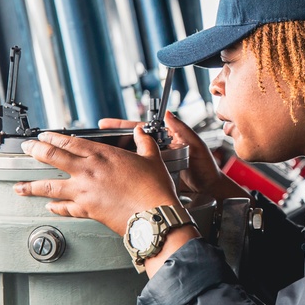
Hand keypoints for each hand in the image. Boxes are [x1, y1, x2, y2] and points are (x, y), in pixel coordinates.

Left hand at [13, 127, 182, 235]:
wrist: (153, 215)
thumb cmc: (154, 188)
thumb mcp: (151, 158)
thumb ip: (143, 142)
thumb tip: (141, 132)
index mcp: (101, 155)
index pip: (69, 141)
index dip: (52, 137)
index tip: (43, 135)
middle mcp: (88, 171)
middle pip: (52, 157)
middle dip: (34, 151)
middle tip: (25, 149)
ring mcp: (84, 192)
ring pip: (49, 187)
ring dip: (32, 186)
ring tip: (19, 187)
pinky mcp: (86, 210)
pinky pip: (65, 209)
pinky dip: (55, 208)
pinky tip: (49, 207)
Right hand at [99, 112, 248, 201]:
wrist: (210, 191)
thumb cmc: (207, 168)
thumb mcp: (196, 146)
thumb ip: (182, 130)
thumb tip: (169, 114)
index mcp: (165, 139)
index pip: (139, 130)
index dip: (121, 126)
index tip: (104, 124)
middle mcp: (157, 151)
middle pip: (130, 143)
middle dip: (112, 141)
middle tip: (95, 140)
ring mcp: (153, 165)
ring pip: (130, 158)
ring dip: (114, 157)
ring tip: (98, 157)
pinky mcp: (152, 179)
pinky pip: (135, 173)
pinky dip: (122, 173)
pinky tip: (111, 174)